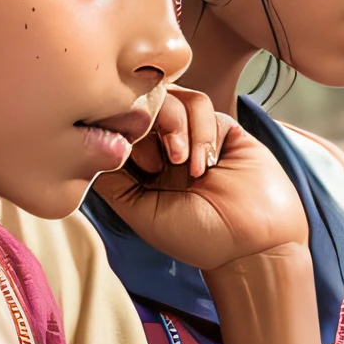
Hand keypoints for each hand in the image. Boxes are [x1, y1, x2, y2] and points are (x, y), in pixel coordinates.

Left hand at [95, 87, 308, 271]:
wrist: (253, 245)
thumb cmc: (196, 237)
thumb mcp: (140, 212)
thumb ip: (111, 177)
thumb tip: (90, 142)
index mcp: (141, 165)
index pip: (120, 123)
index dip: (117, 126)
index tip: (124, 152)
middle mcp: (166, 146)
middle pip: (146, 101)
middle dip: (148, 121)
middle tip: (156, 159)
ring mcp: (196, 135)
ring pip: (177, 98)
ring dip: (176, 125)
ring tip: (183, 161)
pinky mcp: (225, 129)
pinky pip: (205, 108)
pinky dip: (202, 132)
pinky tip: (207, 164)